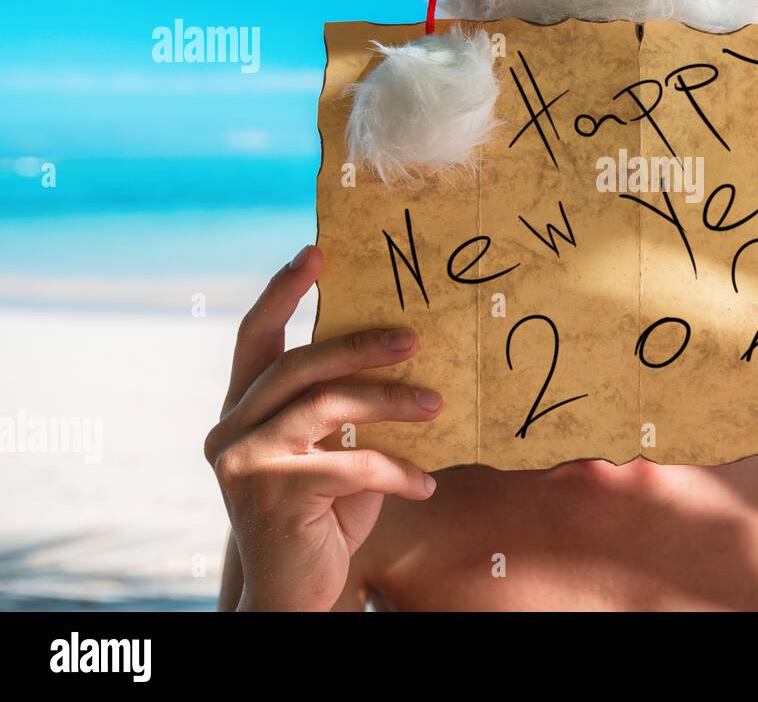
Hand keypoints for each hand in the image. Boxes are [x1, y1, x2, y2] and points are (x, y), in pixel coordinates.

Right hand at [204, 245, 440, 610]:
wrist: (294, 594)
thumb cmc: (322, 517)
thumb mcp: (333, 455)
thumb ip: (345, 414)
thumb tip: (409, 358)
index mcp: (242, 410)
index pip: (254, 337)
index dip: (282, 291)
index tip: (316, 251)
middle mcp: (231, 430)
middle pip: (299, 365)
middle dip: (359, 344)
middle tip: (414, 337)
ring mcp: (246, 462)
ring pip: (325, 406)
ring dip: (390, 401)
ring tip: (438, 403)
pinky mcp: (273, 496)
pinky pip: (350, 466)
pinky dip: (396, 471)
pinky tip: (426, 484)